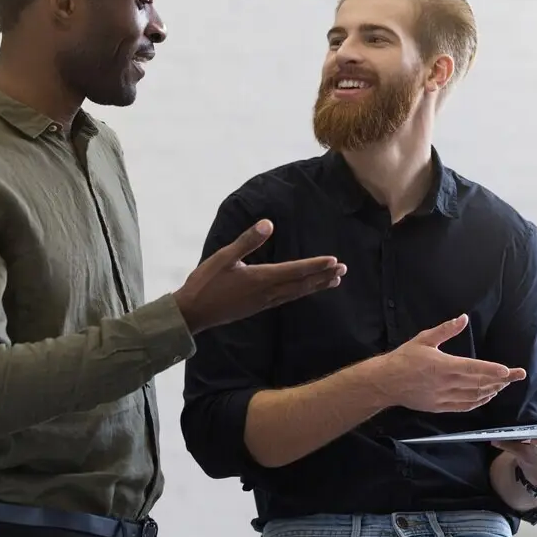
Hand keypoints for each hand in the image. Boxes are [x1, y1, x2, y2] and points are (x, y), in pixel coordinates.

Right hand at [174, 219, 346, 333]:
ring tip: (334, 280)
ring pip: (296, 293)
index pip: (295, 271)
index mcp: (260, 279)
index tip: (334, 261)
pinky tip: (305, 290)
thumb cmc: (205, 283)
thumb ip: (247, 241)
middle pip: (301, 284)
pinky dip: (301, 293)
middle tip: (343, 270)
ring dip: (316, 285)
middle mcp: (266, 293)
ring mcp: (263, 302)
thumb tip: (268, 224)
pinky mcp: (258, 307)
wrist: (193, 313)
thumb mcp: (224, 257)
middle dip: (322, 276)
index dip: (315, 266)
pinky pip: (286, 298)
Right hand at [373, 315, 526, 412]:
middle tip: (517, 376)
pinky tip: (487, 397)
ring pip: (474, 396)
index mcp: (444, 365)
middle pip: (479, 383)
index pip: (474, 368)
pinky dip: (478, 402)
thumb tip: (463, 318)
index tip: (509, 371)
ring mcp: (444, 397)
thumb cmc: (404, 358)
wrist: (386, 382)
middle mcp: (446, 383)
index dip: (493, 370)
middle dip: (501, 380)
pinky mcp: (440, 407)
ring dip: (492, 390)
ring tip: (504, 384)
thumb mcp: (424, 339)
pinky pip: (464, 406)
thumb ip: (446, 330)